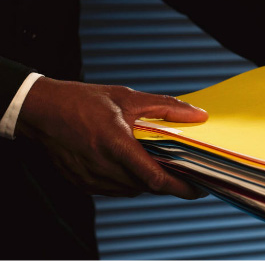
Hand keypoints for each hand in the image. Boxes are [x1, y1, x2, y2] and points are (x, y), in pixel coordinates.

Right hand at [15, 77, 208, 198]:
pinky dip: (131, 180)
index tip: (200, 188)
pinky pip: (117, 189)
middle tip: (187, 171)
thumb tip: (199, 115)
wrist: (41, 111)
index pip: (156, 179)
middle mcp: (104, 167)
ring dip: (150, 180)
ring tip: (161, 163)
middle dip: (170, 182)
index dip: (182, 188)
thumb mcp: (128, 97)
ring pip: (134, 189)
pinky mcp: (84, 184)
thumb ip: (166, 107)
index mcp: (116, 145)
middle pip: (148, 186)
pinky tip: (134, 163)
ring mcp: (93, 179)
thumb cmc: (83, 101)